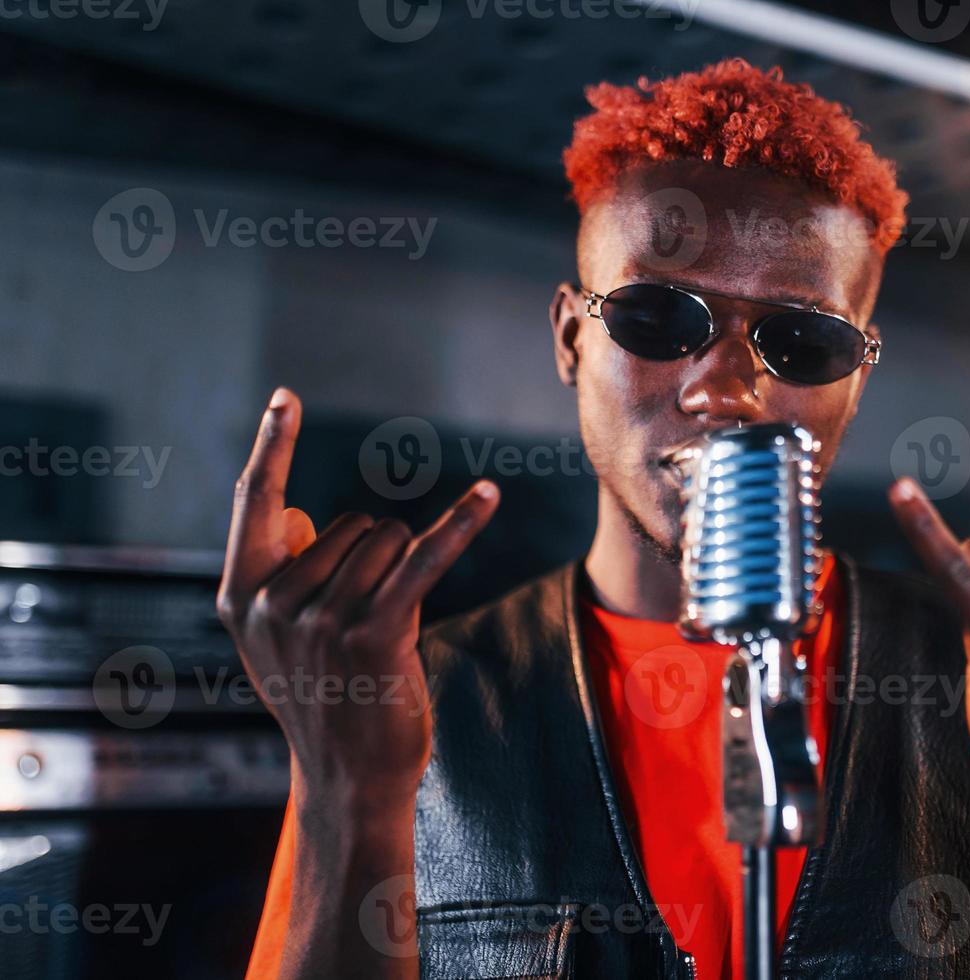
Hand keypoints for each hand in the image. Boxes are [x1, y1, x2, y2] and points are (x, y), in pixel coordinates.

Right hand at [216, 388, 499, 808]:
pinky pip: (423, 559)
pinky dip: (460, 525)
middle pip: (352, 523)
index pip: (254, 501)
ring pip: (388, 541)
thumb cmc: (324, 697)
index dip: (270, 445)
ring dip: (404, 571)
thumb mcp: (277, 640)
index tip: (286, 397)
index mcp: (239, 596)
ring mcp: (320, 619)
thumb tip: (312, 516)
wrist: (349, 776)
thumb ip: (282, 578)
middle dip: (376, 556)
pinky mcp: (375, 632)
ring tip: (387, 631)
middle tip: (367, 621)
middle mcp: (273, 603)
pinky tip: (491, 494)